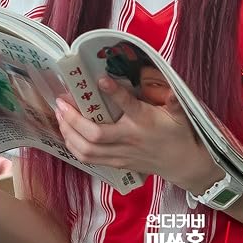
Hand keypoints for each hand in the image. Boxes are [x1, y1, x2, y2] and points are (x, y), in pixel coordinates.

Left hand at [54, 76, 219, 191]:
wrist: (183, 163)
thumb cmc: (179, 134)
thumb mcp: (181, 114)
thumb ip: (174, 100)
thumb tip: (173, 89)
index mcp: (145, 122)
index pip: (128, 106)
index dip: (114, 92)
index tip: (100, 79)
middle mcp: (129, 139)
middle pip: (95, 135)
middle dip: (73, 119)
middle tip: (61, 102)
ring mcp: (121, 154)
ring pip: (87, 150)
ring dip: (68, 132)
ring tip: (59, 115)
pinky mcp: (116, 163)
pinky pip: (89, 159)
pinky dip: (73, 146)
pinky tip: (67, 133)